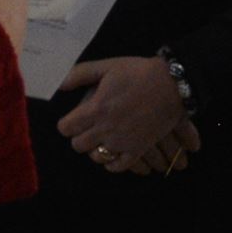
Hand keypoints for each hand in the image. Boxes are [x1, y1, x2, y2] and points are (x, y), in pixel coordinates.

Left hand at [55, 55, 196, 174]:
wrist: (171, 84)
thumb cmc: (138, 73)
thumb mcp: (107, 66)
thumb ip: (80, 74)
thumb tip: (59, 85)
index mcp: (95, 109)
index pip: (66, 128)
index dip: (67, 123)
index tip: (73, 120)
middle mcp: (105, 129)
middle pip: (78, 145)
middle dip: (79, 136)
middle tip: (87, 129)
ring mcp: (122, 142)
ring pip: (96, 157)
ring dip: (95, 149)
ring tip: (100, 140)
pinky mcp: (137, 150)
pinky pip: (118, 166)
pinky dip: (112, 163)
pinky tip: (113, 155)